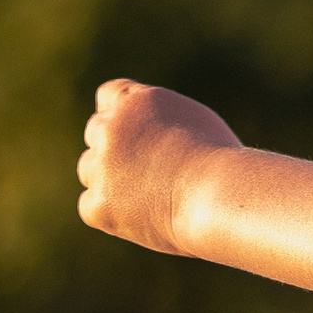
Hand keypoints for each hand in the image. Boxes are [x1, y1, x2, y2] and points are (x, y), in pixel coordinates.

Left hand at [77, 80, 240, 252]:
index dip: (120, 116)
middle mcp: (112, 127)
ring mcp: (101, 165)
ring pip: (89, 170)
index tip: (133, 134)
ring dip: (110, 181)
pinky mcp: (98, 203)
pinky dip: (110, 214)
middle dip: (114, 149)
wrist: (218, 194)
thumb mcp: (198, 125)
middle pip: (96, 132)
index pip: (110, 96)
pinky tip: (141, 216)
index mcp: (138, 101)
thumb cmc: (223, 165)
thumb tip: (153, 141)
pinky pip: (90, 206)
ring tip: (150, 196)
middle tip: (144, 172)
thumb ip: (163, 125)